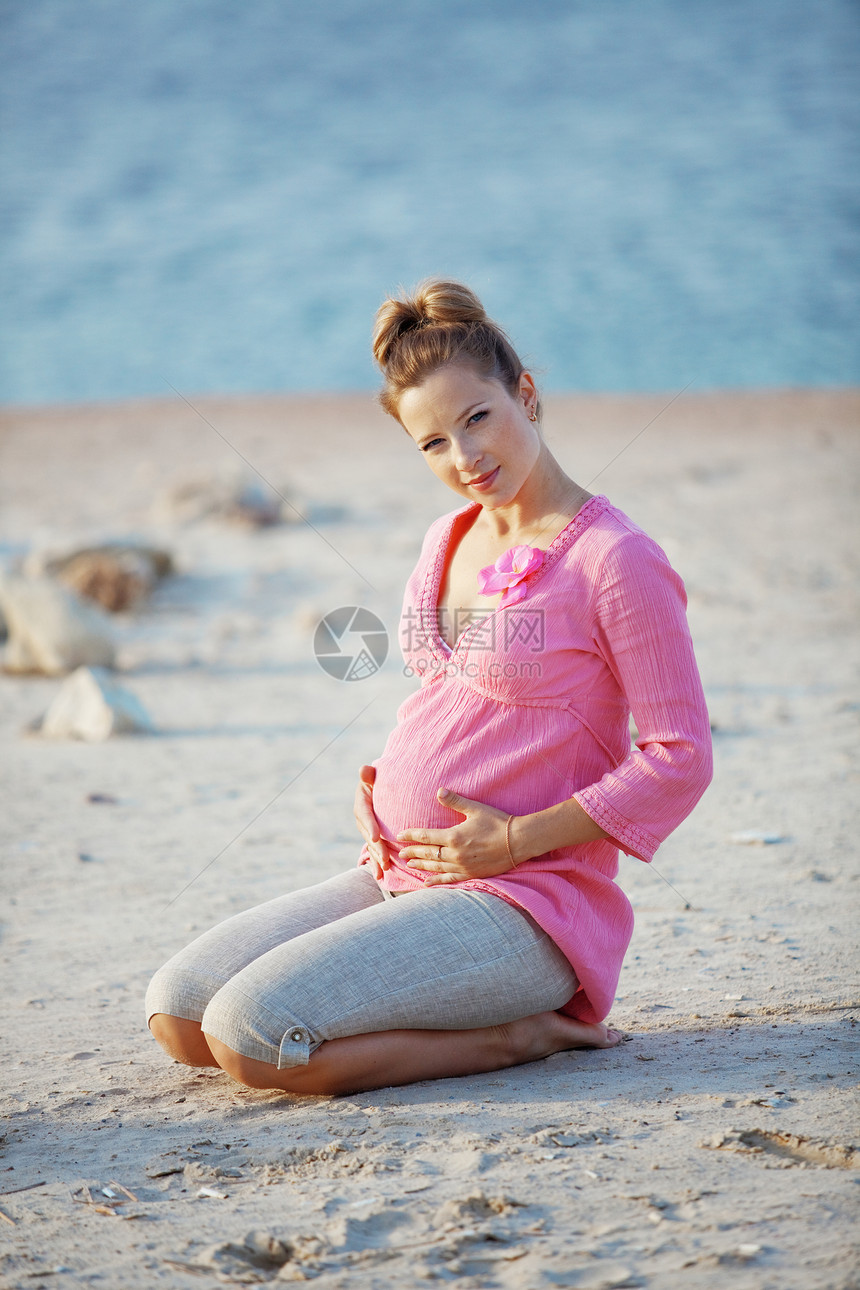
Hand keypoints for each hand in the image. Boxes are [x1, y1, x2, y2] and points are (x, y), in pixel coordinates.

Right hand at [353, 765, 390, 879]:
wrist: (384, 787)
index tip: (377, 836)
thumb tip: (364, 769)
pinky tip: (381, 876)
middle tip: (385, 858)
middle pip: (368, 834)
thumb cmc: (381, 779)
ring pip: (371, 846)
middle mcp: (362, 818)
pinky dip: (377, 863)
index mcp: (362, 802)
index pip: (364, 814)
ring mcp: (368, 829)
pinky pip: (374, 851)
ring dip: (377, 858)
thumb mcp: (375, 775)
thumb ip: (369, 775)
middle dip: (376, 847)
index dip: (369, 826)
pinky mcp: (374, 837)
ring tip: (384, 869)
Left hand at [396, 788, 517, 885]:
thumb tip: (439, 791)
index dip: (411, 836)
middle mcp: (455, 853)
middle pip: (427, 853)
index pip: (425, 836)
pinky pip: (449, 879)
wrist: (518, 841)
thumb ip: (455, 801)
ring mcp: (463, 866)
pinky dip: (437, 880)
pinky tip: (427, 883)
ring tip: (409, 865)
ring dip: (421, 866)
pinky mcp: (471, 874)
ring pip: (436, 867)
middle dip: (412, 852)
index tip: (399, 835)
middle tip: (399, 853)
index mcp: (454, 836)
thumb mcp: (475, 808)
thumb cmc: (497, 822)